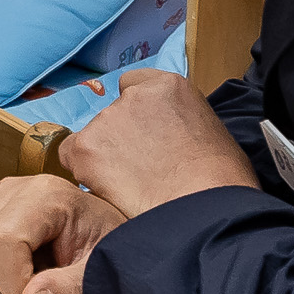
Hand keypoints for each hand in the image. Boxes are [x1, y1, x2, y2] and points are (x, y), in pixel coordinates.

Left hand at [58, 68, 259, 218]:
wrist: (205, 208)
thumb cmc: (221, 180)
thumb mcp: (207, 130)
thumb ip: (178, 122)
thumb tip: (167, 137)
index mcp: (169, 85)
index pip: (134, 85)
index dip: (138, 114)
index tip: (145, 136)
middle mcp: (133, 95)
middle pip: (113, 114)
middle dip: (122, 137)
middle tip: (141, 169)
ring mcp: (107, 120)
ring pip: (95, 137)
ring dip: (105, 156)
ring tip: (133, 186)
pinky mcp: (86, 147)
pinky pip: (72, 157)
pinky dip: (85, 172)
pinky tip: (110, 189)